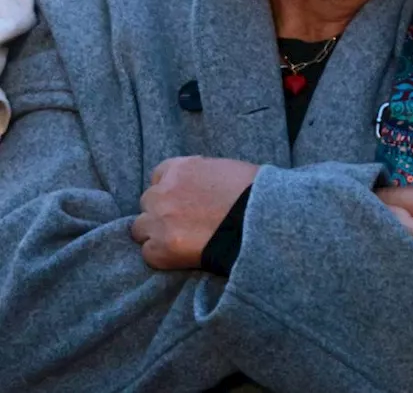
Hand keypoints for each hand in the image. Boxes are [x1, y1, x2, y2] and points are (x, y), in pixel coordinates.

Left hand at [131, 157, 259, 269]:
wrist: (261, 221)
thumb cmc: (253, 193)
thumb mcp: (227, 170)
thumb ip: (203, 175)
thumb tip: (200, 185)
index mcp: (180, 168)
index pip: (159, 176)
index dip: (170, 188)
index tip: (183, 198)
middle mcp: (163, 192)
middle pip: (148, 202)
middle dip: (161, 211)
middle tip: (183, 221)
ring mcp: (160, 221)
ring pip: (140, 228)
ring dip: (156, 233)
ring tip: (179, 241)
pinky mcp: (161, 249)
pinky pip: (148, 253)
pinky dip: (162, 255)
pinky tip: (182, 255)